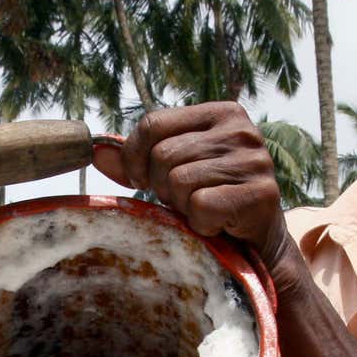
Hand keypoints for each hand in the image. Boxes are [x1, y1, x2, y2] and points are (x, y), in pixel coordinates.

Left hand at [93, 102, 295, 274]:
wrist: (260, 244)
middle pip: (163, 155)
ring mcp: (254, 160)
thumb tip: (95, 153)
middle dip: (162, 186)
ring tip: (203, 211)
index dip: (134, 155)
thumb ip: (138, 159)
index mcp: (221, 113)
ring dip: (182, 207)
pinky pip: (201, 205)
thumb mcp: (174, 172)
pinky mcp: (260, 193)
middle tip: (184, 201)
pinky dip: (201, 224)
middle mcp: (241, 130)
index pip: (154, 122)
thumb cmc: (213, 201)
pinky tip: (218, 225)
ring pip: (179, 181)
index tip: (139, 179)